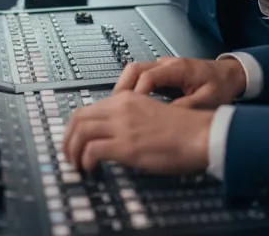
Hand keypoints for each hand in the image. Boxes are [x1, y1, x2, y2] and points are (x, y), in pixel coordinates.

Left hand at [62, 91, 212, 173]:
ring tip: (77, 165)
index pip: (87, 108)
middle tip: (69, 155)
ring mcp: (122, 126)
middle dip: (68, 139)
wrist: (200, 134)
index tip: (75, 140)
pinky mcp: (126, 146)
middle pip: (78, 118)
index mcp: (126, 99)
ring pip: (79, 132)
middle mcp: (120, 108)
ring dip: (73, 151)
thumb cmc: (182, 128)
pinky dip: (85, 161)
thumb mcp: (149, 113)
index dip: (75, 127)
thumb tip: (112, 133)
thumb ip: (129, 117)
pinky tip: (91, 169)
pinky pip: (91, 150)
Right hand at [112, 56, 245, 108]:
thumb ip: (186, 107)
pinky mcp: (164, 73)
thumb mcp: (207, 100)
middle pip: (135, 69)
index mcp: (178, 68)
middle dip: (122, 88)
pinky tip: (130, 105)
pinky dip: (132, 88)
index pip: (148, 76)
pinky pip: (141, 76)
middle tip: (115, 108)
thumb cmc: (221, 85)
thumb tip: (165, 118)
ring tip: (119, 108)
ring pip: (135, 71)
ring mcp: (164, 67)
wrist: (232, 74)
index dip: (137, 93)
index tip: (131, 109)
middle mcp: (167, 64)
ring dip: (125, 88)